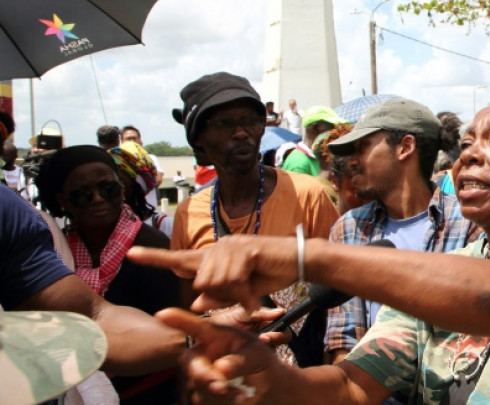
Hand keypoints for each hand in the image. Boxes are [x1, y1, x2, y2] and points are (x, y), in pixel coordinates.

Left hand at [127, 235, 298, 312]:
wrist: (298, 262)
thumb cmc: (270, 275)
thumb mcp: (240, 293)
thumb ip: (217, 296)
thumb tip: (196, 302)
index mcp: (214, 257)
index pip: (180, 258)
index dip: (154, 258)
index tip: (131, 254)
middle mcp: (218, 247)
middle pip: (200, 282)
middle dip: (220, 297)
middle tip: (243, 297)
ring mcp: (230, 246)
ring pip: (214, 282)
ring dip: (234, 295)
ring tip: (252, 293)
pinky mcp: (244, 249)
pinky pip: (232, 280)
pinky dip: (244, 293)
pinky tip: (256, 291)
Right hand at [158, 308, 281, 403]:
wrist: (264, 383)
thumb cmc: (258, 359)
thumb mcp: (258, 354)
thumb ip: (241, 359)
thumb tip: (220, 369)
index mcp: (215, 335)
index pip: (196, 327)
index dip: (179, 320)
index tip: (163, 314)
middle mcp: (203, 353)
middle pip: (192, 363)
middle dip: (204, 376)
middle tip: (222, 387)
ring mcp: (199, 374)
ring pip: (199, 386)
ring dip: (220, 393)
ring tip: (243, 395)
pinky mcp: (200, 393)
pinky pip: (205, 400)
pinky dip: (224, 401)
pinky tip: (240, 398)